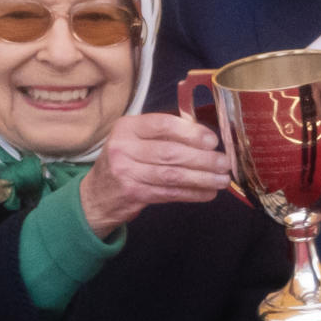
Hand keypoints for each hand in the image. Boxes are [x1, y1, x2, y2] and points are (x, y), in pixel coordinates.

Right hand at [79, 113, 230, 237]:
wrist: (96, 195)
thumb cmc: (125, 162)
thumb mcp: (135, 140)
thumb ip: (164, 135)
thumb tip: (206, 138)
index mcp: (127, 127)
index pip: (163, 124)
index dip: (191, 132)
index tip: (212, 141)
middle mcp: (123, 147)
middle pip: (170, 152)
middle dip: (203, 159)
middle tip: (224, 163)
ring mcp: (126, 172)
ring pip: (172, 175)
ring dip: (202, 178)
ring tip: (222, 179)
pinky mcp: (133, 194)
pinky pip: (169, 193)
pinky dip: (192, 193)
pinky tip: (207, 192)